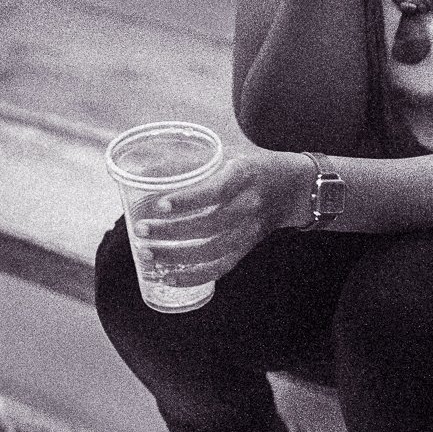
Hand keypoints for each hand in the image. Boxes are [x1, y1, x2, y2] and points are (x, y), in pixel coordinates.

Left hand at [130, 147, 313, 289]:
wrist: (291, 188)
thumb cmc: (248, 166)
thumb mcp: (224, 153)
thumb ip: (186, 161)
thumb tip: (141, 168)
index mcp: (244, 175)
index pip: (217, 191)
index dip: (188, 200)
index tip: (159, 205)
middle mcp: (250, 204)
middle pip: (211, 225)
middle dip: (171, 231)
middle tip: (141, 229)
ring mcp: (250, 229)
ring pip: (213, 250)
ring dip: (176, 256)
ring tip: (146, 252)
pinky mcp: (246, 248)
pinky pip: (221, 267)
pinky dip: (193, 276)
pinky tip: (168, 277)